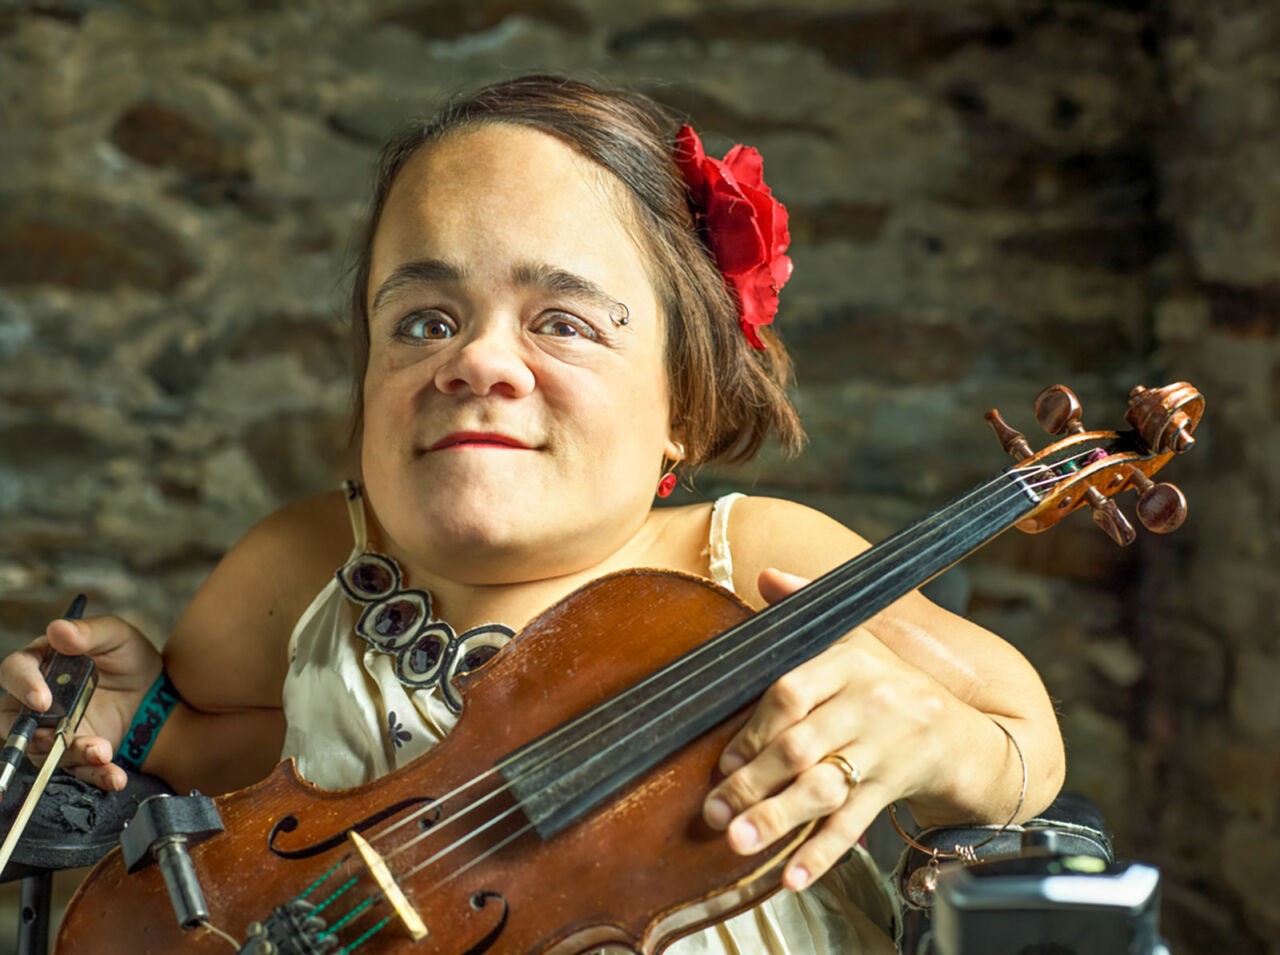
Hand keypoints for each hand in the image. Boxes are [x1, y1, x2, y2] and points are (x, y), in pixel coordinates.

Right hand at [0, 614, 163, 790]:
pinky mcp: (75, 754)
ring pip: (44, 751)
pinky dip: (95, 775)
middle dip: (32, 733)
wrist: (157, 693)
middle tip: (58, 736)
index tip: (43, 699)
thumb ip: (89, 633)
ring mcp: (53, 731)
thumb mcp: (117, 637)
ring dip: (72, 755)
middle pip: (14, 721)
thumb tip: (57, 629)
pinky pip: (78, 770)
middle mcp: (38, 701)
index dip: (23, 685)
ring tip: (102, 752)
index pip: (14, 672)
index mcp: (41, 664)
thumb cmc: (128, 658)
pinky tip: (115, 777)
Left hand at [701, 568, 953, 891]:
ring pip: (825, 787)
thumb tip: (767, 576)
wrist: (970, 734)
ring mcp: (887, 749)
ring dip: (778, 818)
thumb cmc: (896, 684)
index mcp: (852, 662)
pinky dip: (822, 852)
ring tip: (740, 842)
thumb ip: (809, 607)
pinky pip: (855, 824)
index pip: (792, 691)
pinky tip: (791, 875)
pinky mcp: (898, 787)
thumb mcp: (860, 638)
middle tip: (713, 811)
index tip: (724, 759)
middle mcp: (871, 703)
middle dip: (752, 782)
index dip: (754, 728)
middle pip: (801, 746)